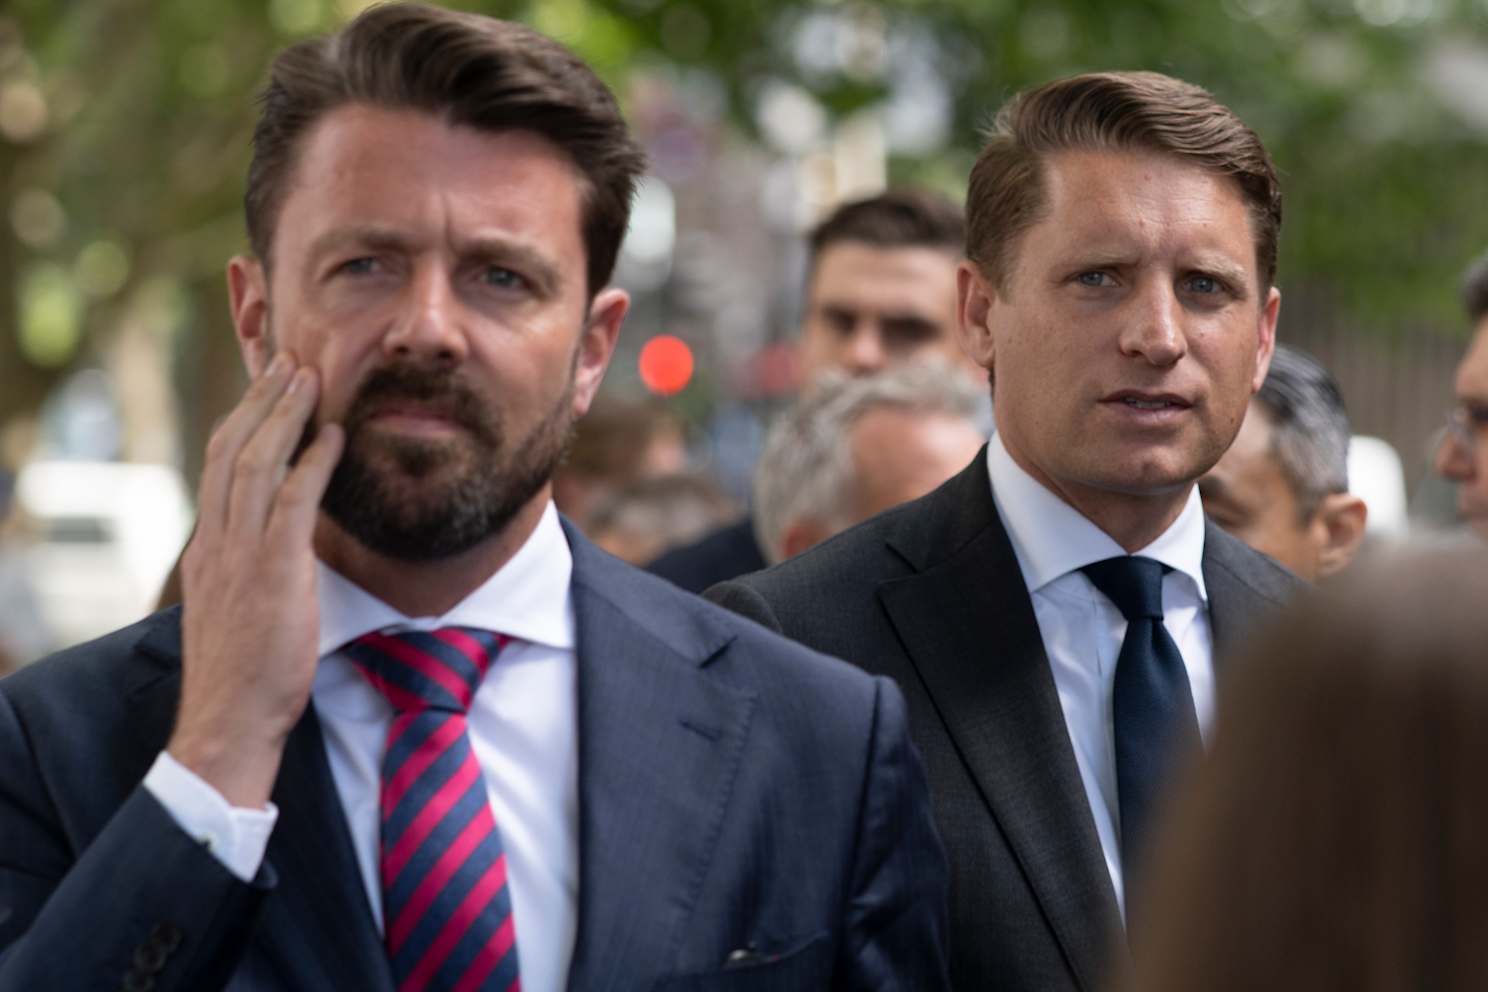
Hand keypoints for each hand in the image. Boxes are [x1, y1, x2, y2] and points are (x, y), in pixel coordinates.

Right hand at [168, 353, 343, 808]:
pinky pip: (293, 502)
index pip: (218, 466)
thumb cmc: (243, 677)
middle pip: (233, 450)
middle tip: (289, 360)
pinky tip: (334, 435)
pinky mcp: (274, 572)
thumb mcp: (235, 611)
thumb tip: (273, 548)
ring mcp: (242, 554)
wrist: (229, 723)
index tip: (266, 387)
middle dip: (262, 400)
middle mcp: (218, 541)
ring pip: (257, 464)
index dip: (242, 419)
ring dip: (286, 414)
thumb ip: (248, 571)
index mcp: (208, 549)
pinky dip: (313, 462)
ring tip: (310, 376)